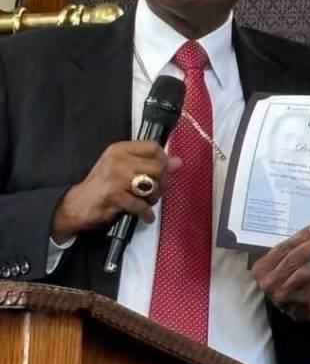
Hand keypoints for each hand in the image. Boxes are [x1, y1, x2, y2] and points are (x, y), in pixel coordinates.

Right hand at [51, 141, 180, 241]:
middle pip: (157, 166)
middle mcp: (118, 159)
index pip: (153, 146)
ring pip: (152, 184)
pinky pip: (141, 205)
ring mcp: (115, 176)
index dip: (163, 160)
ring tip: (147, 203)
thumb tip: (178, 162)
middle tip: (155, 192)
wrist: (77, 205)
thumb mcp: (125, 170)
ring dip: (154, 198)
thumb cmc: (103, 187)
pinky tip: (145, 216)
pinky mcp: (114, 195)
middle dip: (162, 183)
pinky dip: (146, 214)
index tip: (161, 173)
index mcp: (120, 149)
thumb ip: (150, 165)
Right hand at [251, 225, 309, 320]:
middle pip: (294, 259)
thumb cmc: (282, 278)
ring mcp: (284, 294)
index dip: (300, 237)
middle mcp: (270, 283)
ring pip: (307, 270)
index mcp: (261, 269)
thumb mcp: (277, 263)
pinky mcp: (299, 303)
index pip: (282, 248)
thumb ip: (290, 249)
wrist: (285, 306)